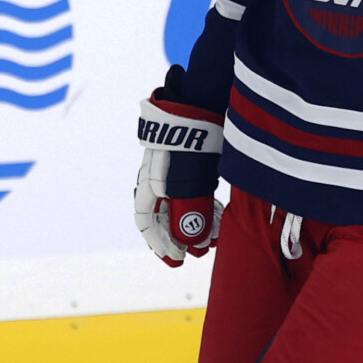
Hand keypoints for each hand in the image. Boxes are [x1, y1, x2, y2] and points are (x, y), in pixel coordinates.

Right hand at [134, 67, 223, 266]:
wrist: (200, 102)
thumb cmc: (192, 143)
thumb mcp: (190, 181)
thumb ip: (192, 212)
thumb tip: (197, 243)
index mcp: (150, 182)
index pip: (145, 221)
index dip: (159, 243)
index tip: (177, 259)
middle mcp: (157, 177)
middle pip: (163, 216)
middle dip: (180, 237)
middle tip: (198, 253)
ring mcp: (174, 169)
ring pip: (180, 204)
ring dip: (194, 223)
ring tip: (212, 238)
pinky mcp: (191, 161)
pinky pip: (192, 191)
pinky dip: (203, 206)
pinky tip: (217, 215)